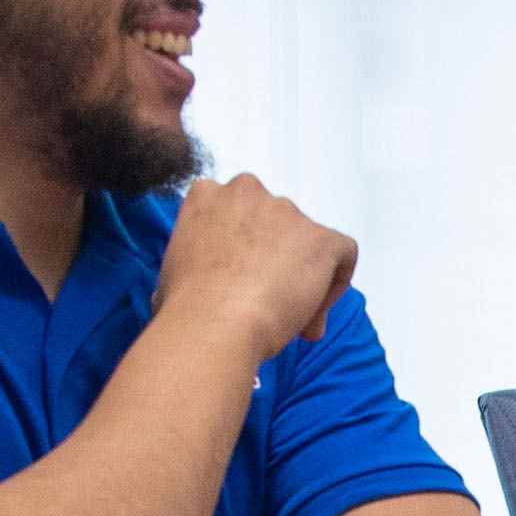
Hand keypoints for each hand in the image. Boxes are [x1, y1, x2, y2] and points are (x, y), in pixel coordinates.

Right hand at [154, 167, 357, 365]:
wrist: (213, 324)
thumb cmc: (184, 308)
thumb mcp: (173, 270)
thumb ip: (197, 261)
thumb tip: (203, 286)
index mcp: (207, 195)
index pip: (237, 212)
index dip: (245, 249)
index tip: (240, 281)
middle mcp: (247, 191)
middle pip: (275, 224)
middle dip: (276, 259)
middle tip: (268, 300)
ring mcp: (286, 211)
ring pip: (307, 242)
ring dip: (303, 276)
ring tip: (287, 320)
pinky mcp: (321, 237)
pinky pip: (342, 254)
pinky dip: (335, 283)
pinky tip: (313, 317)